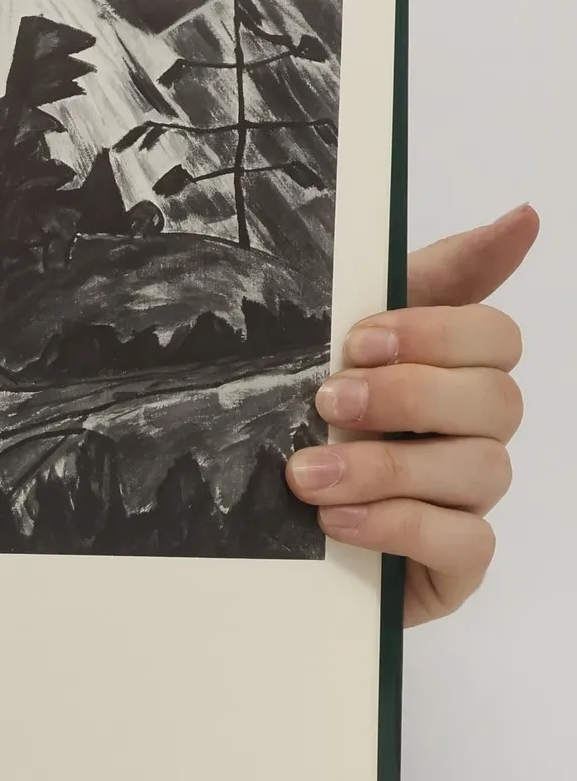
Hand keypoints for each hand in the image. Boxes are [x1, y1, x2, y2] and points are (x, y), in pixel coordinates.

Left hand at [287, 205, 537, 625]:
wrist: (256, 535)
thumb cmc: (307, 424)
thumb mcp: (339, 340)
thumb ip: (427, 277)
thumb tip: (524, 216)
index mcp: (451, 373)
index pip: (495, 335)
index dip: (436, 332)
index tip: (359, 339)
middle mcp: (473, 434)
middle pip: (496, 399)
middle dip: (407, 396)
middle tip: (328, 402)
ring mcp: (469, 500)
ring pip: (480, 470)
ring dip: (386, 467)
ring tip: (307, 476)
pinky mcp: (455, 565)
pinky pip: (464, 542)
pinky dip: (398, 526)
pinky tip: (337, 522)